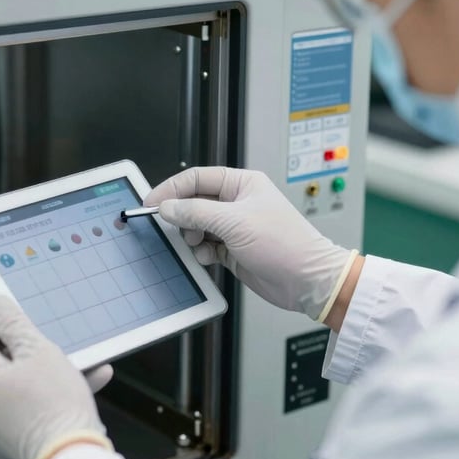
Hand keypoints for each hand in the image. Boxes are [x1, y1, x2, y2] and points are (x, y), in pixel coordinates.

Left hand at [0, 294, 113, 458]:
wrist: (73, 456)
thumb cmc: (55, 409)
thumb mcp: (38, 351)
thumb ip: (14, 323)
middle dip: (21, 336)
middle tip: (36, 320)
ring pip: (18, 375)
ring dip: (45, 360)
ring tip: (74, 351)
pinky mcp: (17, 428)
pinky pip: (31, 396)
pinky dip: (52, 383)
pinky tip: (85, 374)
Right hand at [145, 167, 355, 320]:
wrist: (306, 280)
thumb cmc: (285, 244)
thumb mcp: (234, 222)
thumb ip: (196, 212)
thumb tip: (168, 207)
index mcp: (242, 184)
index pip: (197, 178)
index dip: (172, 189)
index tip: (152, 202)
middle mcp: (237, 203)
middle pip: (193, 202)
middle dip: (183, 217)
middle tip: (177, 228)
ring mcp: (235, 227)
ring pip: (197, 226)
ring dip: (192, 237)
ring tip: (200, 245)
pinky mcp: (233, 250)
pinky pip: (205, 246)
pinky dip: (202, 252)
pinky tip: (209, 257)